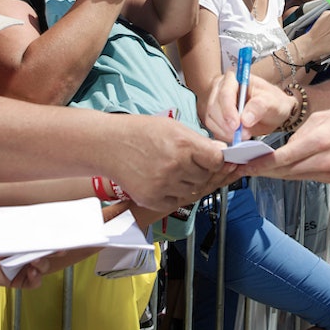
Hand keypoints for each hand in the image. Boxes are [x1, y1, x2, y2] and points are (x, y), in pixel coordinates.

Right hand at [109, 114, 233, 210]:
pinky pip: (176, 202)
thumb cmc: (139, 133)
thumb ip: (198, 142)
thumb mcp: (173, 127)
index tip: (214, 159)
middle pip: (206, 177)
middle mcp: (175, 166)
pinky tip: (165, 180)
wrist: (108, 145)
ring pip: (193, 191)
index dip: (217, 160)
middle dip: (202, 171)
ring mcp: (164, 185)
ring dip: (189, 183)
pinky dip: (175, 193)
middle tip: (190, 163)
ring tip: (174, 170)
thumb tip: (221, 152)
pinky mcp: (153, 199)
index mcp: (183, 145)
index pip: (217, 160)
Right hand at [202, 71, 295, 140]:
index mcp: (235, 78)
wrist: (272, 113)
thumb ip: (260, 106)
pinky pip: (213, 127)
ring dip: (225, 131)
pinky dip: (224, 135)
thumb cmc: (273, 102)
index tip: (236, 125)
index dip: (228, 110)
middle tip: (243, 135)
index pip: (225, 93)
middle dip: (227, 124)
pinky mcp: (215, 116)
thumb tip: (245, 119)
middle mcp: (221, 88)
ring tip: (243, 136)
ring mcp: (216, 102)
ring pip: (211, 118)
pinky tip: (236, 137)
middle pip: (214, 107)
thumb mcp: (273, 102)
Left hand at [247, 104, 329, 182]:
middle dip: (263, 171)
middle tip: (245, 168)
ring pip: (295, 177)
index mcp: (319, 142)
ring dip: (277, 173)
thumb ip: (300, 135)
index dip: (261, 165)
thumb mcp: (322, 118)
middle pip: (285, 172)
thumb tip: (284, 149)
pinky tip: (284, 168)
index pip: (282, 159)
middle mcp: (324, 162)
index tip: (245, 166)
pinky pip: (308, 177)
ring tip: (259, 168)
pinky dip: (294, 173)